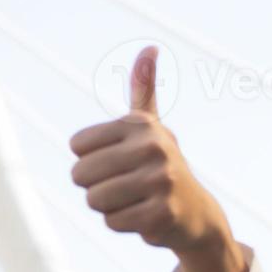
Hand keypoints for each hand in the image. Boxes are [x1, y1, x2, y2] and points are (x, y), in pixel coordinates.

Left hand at [70, 47, 244, 261]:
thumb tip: (149, 48)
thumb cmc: (159, 166)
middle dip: (95, 186)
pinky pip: (111, 221)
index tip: (119, 161)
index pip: (76, 146)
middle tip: (124, 185)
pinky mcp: (162, 214)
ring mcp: (160, 181)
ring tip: (133, 199)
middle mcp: (153, 147)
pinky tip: (144, 215)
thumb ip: (143, 90)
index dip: (90, 160)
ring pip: (94, 200)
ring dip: (107, 206)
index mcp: (140, 125)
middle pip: (80, 174)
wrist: (194, 212)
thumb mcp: (150, 127)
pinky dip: (122, 223)